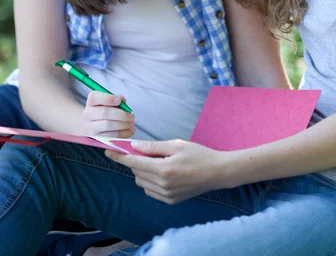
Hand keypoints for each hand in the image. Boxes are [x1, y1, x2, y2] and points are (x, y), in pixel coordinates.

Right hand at [83, 91, 134, 137]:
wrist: (96, 124)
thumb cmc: (107, 109)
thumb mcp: (111, 101)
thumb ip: (118, 99)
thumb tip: (123, 102)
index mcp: (91, 101)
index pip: (95, 97)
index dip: (108, 98)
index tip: (119, 101)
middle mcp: (88, 114)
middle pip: (104, 112)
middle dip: (121, 114)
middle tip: (132, 116)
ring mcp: (90, 127)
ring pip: (108, 125)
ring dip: (123, 124)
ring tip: (131, 123)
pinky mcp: (96, 138)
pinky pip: (111, 136)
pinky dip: (123, 133)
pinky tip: (130, 130)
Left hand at [106, 139, 229, 203]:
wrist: (216, 172)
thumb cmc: (198, 154)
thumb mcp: (176, 144)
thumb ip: (153, 147)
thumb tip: (134, 146)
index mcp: (164, 169)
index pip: (134, 163)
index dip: (120, 157)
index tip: (108, 151)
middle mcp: (163, 185)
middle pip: (137, 173)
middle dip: (134, 161)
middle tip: (140, 150)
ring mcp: (166, 196)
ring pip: (142, 183)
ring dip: (142, 171)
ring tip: (156, 161)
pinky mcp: (170, 201)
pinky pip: (150, 190)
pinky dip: (149, 181)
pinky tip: (161, 172)